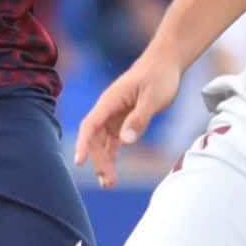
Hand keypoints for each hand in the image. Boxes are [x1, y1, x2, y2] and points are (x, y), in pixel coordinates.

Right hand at [75, 52, 182, 188]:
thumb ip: (139, 118)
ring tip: (108, 183)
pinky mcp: (123, 119)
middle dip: (98, 160)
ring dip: (104, 161)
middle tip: (108, 182)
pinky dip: (111, 154)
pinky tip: (113, 170)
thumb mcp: (153, 97)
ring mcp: (114, 114)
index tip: (79, 161)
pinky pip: (113, 140)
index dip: (82, 144)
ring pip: (102, 142)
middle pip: (94, 139)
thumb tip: (125, 141)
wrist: (166, 62)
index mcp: (110, 101)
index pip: (89, 126)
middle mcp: (108, 109)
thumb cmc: (160, 75)